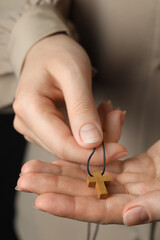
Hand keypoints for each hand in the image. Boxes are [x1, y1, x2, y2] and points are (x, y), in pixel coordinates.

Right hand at [13, 34, 125, 162]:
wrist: (48, 51)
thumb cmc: (58, 55)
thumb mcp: (74, 74)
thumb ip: (82, 108)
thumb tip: (91, 142)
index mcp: (29, 107)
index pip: (62, 144)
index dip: (92, 154)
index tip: (120, 149)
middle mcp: (27, 123)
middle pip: (68, 149)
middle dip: (99, 142)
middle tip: (118, 116)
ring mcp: (35, 128)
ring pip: (72, 147)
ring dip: (97, 134)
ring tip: (109, 110)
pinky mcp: (45, 129)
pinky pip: (72, 140)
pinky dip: (91, 131)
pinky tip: (99, 112)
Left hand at [16, 140, 159, 224]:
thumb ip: (158, 205)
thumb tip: (131, 216)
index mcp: (143, 205)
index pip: (99, 210)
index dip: (71, 206)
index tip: (42, 200)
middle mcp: (132, 195)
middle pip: (87, 192)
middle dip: (54, 185)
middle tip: (24, 179)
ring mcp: (131, 180)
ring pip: (90, 175)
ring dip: (62, 170)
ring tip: (34, 166)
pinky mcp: (134, 165)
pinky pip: (103, 162)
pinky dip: (84, 159)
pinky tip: (64, 156)